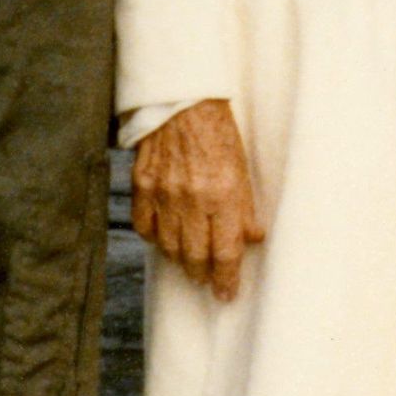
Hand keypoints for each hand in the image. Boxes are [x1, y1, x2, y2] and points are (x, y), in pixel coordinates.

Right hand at [132, 99, 266, 296]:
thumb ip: (245, 207)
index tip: (227, 294)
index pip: (225, 252)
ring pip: (169, 247)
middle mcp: (192, 200)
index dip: (227, 278)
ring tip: (189, 264)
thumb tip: (253, 238)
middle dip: (203, 275)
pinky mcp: (142, 186)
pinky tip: (164, 238)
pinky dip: (155, 238)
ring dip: (181, 260)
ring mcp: (163, 194)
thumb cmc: (217, 131)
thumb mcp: (242, 167)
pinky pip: (144, 227)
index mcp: (223, 194)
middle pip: (195, 256)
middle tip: (208, 281)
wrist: (182, 101)